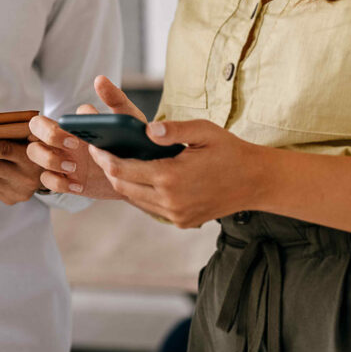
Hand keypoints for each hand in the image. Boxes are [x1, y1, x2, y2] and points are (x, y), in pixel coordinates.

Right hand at [25, 76, 144, 198]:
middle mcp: (62, 138)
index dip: (62, 126)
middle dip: (48, 135)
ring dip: (49, 160)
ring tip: (74, 167)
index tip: (80, 136)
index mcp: (74, 123)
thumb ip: (114, 98)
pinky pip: (46, 180)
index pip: (52, 117)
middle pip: (34, 128)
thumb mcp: (127, 118)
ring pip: (34, 152)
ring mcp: (61, 158)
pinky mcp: (65, 179)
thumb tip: (99, 79)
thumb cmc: (130, 141)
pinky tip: (78, 185)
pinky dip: (58, 183)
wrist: (140, 174)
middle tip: (73, 145)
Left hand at [88, 118, 270, 227]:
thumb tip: (146, 130)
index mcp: (172, 177)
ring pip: (135, 200)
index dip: (105, 157)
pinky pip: (150, 208)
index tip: (94, 145)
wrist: (256, 181)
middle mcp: (170, 201)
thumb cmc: (229, 150)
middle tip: (100, 152)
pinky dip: (140, 193)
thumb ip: (174, 129)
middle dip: (109, 169)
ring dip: (123, 182)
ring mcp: (176, 215)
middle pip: (124, 186)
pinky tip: (139, 176)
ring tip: (115, 162)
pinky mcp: (182, 222)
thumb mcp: (204, 131)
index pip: (124, 169)